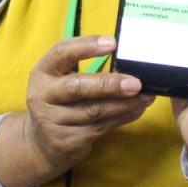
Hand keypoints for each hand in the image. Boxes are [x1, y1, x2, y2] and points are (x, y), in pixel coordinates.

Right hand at [0, 36, 153, 186]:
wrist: (42, 143)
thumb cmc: (60, 103)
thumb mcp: (60, 81)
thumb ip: (83, 70)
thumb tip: (128, 64)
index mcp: (42, 72)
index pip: (62, 53)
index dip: (86, 46)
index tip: (113, 43)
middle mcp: (42, 95)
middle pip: (77, 87)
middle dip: (109, 84)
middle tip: (136, 83)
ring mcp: (51, 120)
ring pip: (94, 110)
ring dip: (124, 103)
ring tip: (145, 96)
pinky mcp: (65, 141)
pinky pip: (100, 127)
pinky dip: (123, 118)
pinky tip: (136, 110)